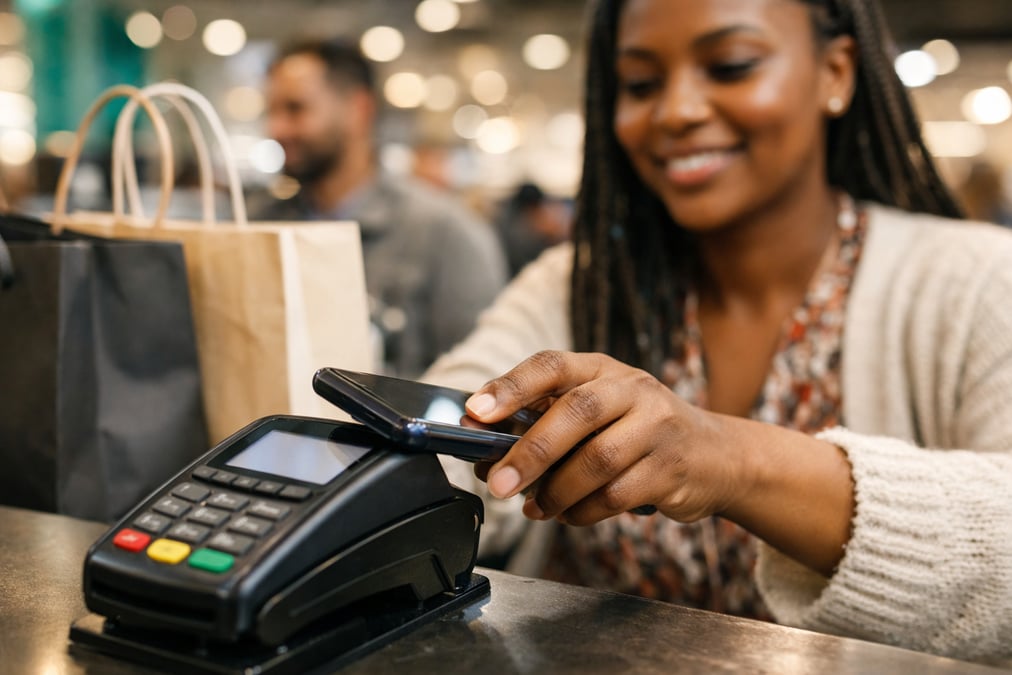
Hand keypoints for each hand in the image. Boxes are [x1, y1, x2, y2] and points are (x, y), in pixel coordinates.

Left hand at [464, 350, 752, 525]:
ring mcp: (656, 427)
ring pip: (597, 460)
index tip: (476, 411)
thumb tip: (485, 452)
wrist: (715, 456)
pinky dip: (583, 512)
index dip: (510, 386)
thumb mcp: (600, 410)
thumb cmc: (638, 432)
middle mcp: (632, 389)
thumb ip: (549, 422)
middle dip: (531, 452)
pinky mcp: (670, 468)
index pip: (552, 365)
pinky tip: (568, 515)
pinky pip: (616, 496)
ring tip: (535, 507)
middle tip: (499, 482)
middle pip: (576, 412)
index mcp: (602, 369)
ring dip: (557, 491)